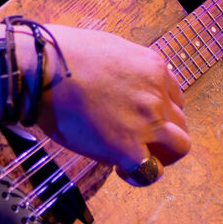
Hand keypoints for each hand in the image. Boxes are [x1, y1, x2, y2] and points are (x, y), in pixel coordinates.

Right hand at [31, 25, 189, 171]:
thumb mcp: (110, 48)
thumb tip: (122, 83)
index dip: (159, 111)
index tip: (138, 118)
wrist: (43, 68)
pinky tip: (121, 170)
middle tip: (137, 140)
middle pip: (180, 122)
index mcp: (154, 67)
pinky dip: (140, 176)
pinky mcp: (129, 147)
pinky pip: (151, 172)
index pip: (174, 97)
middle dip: (162, 133)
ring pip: (179, 147)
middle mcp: (157, 93)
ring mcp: (147, 121)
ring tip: (136, 158)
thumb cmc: (63, 55)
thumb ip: (127, 69)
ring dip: (161, 155)